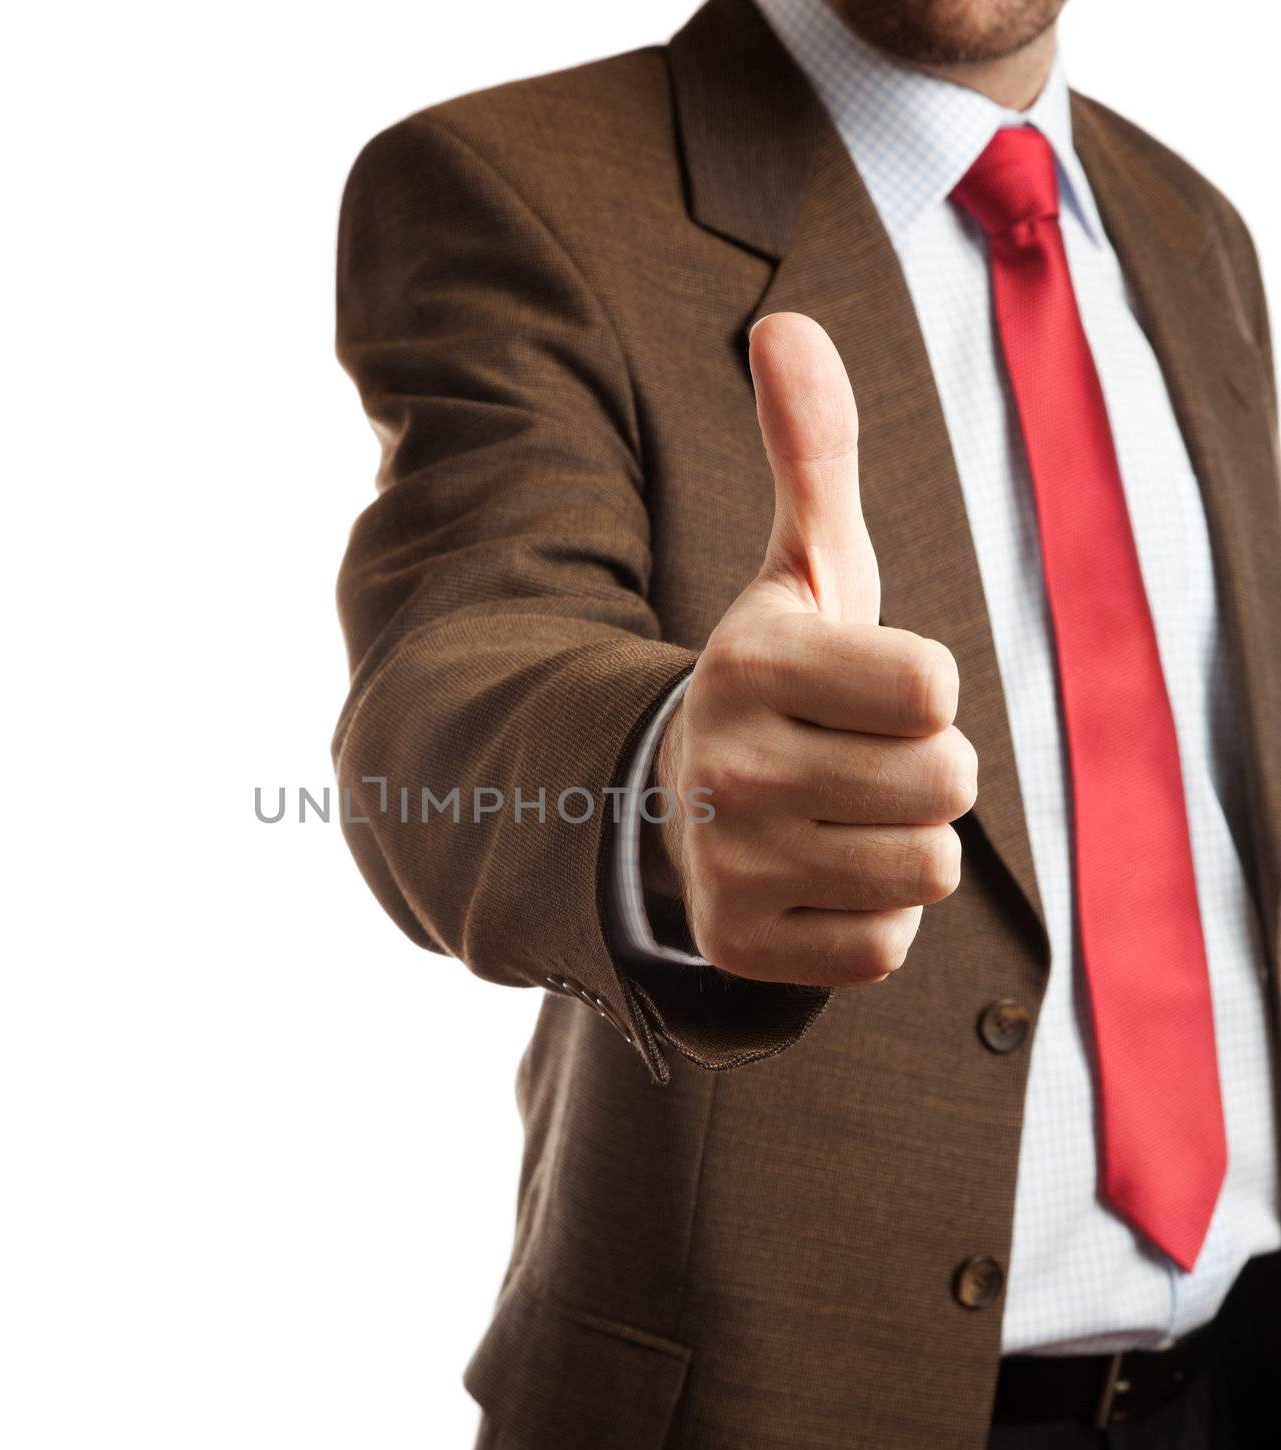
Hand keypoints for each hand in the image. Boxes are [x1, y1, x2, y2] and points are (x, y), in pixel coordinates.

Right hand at [653, 312, 976, 985]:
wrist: (679, 804)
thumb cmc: (779, 682)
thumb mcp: (802, 569)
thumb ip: (813, 453)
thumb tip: (787, 325)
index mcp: (749, 662)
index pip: (934, 685)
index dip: (922, 686)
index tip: (867, 686)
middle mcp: (728, 767)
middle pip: (947, 784)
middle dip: (924, 771)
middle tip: (856, 759)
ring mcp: (731, 864)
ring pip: (925, 869)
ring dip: (900, 843)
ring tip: (836, 817)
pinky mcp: (741, 943)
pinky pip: (884, 946)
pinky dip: (868, 916)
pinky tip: (815, 877)